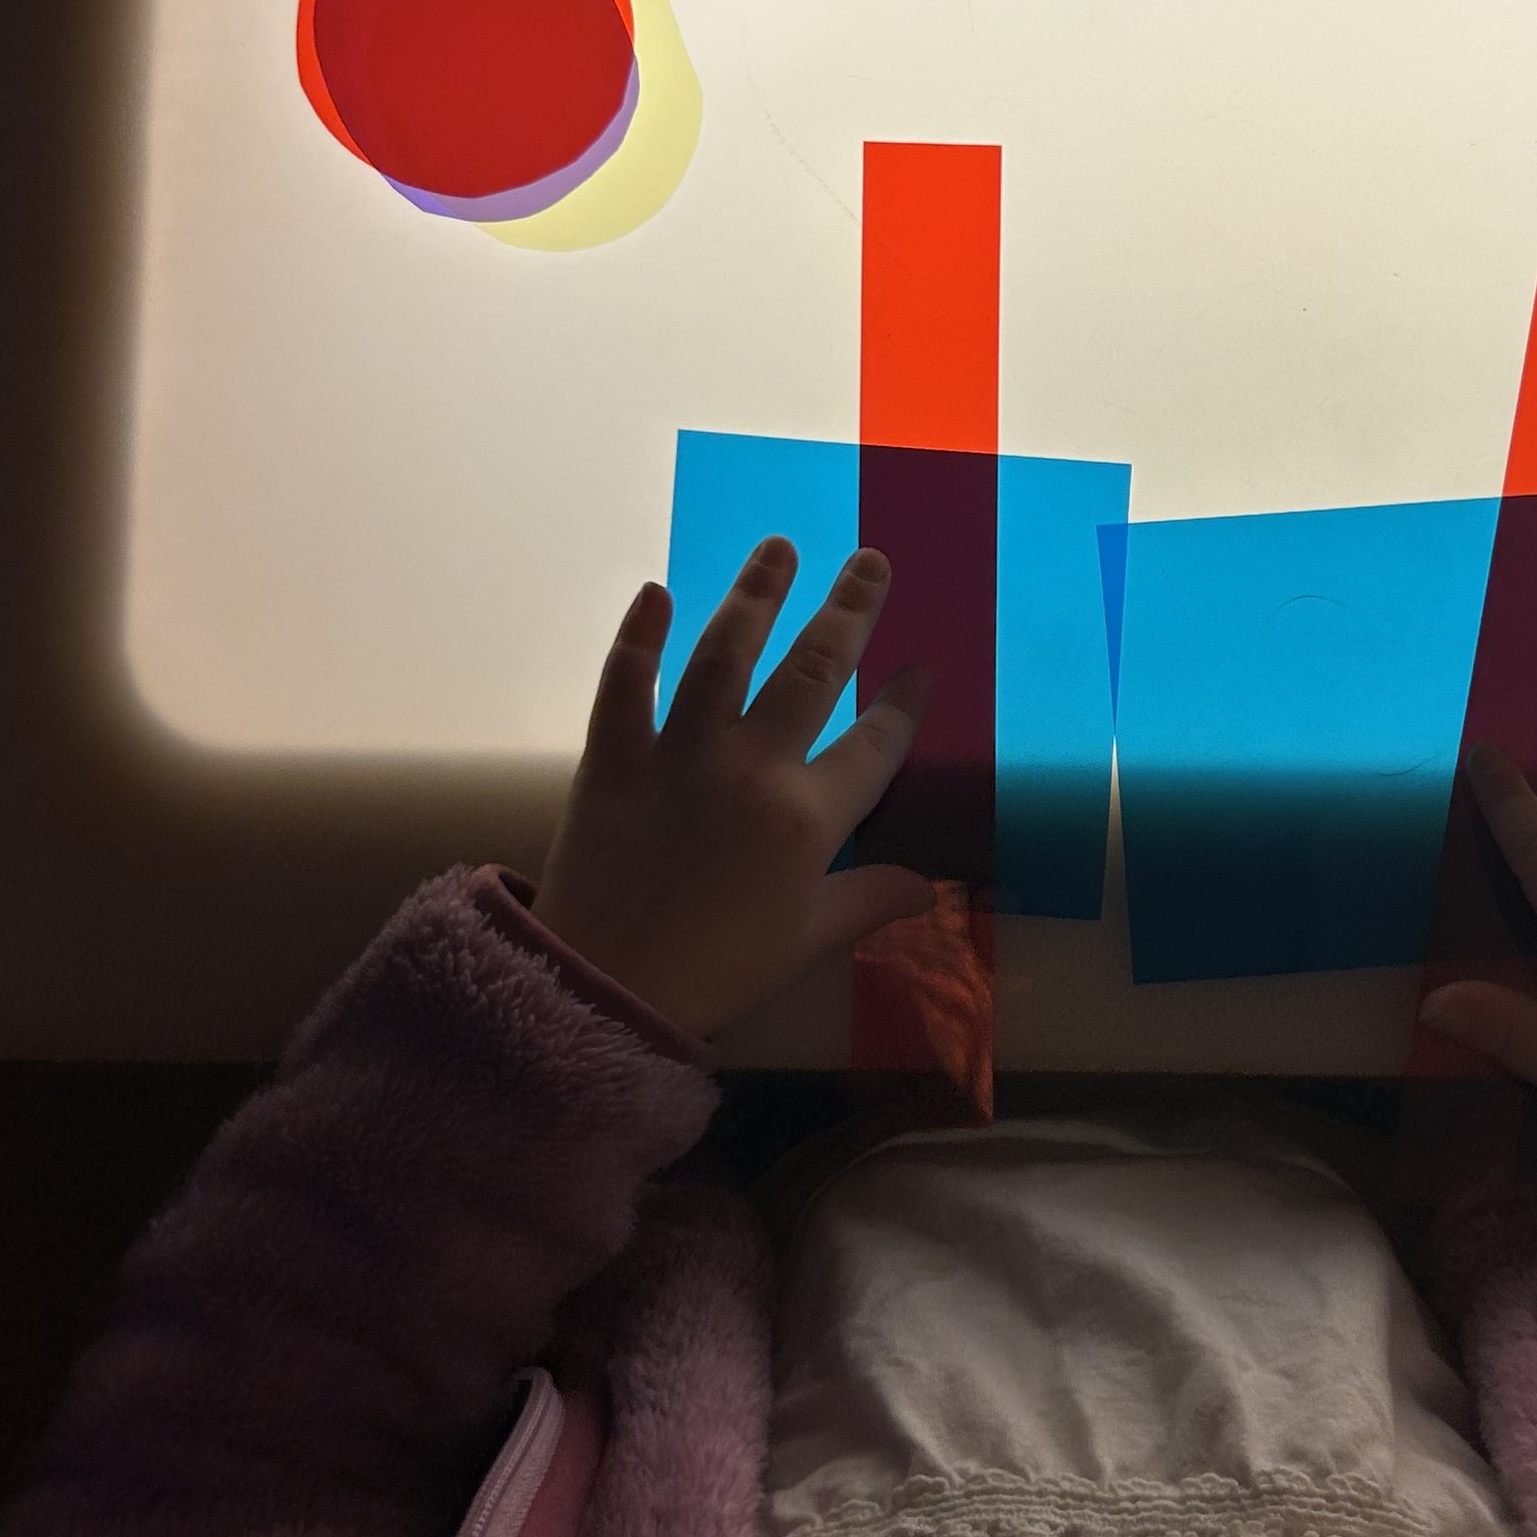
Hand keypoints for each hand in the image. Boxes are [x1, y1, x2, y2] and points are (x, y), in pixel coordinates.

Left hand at [530, 543, 934, 1042]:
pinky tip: (654, 590)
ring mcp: (679, 754)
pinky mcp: (612, 757)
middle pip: (813, 672)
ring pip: (723, 656)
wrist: (603, 988)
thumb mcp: (806, 941)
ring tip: (778, 547)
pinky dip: (637, 636)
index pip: (874, 744)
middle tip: (869, 561)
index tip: (920, 668)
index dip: (903, 705)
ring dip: (755, 596)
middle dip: (848, 612)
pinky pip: (625, 684)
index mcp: (809, 817)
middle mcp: (752, 766)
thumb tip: (933, 887)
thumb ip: (870, 901)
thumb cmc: (717, 970)